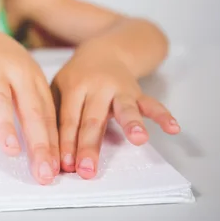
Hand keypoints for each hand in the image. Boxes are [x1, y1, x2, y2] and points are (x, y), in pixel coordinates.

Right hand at [0, 25, 59, 184]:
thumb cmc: (7, 68)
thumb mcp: (26, 84)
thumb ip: (35, 113)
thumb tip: (47, 154)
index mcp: (36, 81)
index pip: (48, 117)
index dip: (52, 144)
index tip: (54, 170)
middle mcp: (19, 73)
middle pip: (31, 110)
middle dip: (39, 142)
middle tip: (42, 170)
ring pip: (1, 98)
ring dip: (6, 125)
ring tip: (10, 150)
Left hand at [52, 47, 180, 179]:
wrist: (104, 51)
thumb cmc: (77, 78)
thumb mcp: (58, 87)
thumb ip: (54, 113)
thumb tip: (46, 150)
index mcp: (74, 87)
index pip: (68, 119)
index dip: (66, 142)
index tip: (64, 165)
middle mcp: (97, 87)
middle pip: (93, 120)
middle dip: (89, 146)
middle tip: (86, 169)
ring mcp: (119, 89)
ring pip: (125, 108)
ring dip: (132, 123)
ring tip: (138, 140)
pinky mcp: (138, 92)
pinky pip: (152, 103)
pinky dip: (163, 115)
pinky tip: (173, 128)